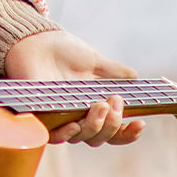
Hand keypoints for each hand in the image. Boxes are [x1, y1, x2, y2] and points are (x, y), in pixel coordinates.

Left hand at [4, 29, 144, 146]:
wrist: (35, 39)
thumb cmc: (62, 50)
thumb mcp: (94, 62)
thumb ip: (116, 73)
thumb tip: (137, 79)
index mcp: (93, 108)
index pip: (114, 131)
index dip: (128, 133)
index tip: (141, 123)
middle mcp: (77, 116)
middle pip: (100, 137)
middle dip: (113, 124)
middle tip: (114, 101)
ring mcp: (59, 117)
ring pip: (82, 137)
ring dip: (96, 125)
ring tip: (100, 104)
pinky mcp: (40, 115)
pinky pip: (53, 135)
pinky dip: (66, 133)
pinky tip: (74, 124)